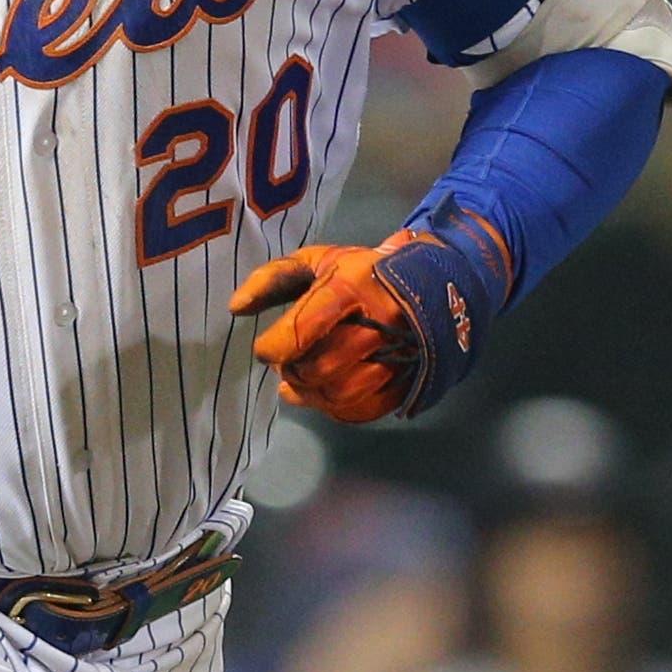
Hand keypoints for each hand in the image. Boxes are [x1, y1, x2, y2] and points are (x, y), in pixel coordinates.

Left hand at [226, 206, 510, 422]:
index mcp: (353, 286)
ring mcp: (399, 354)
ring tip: (301, 379)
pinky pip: (364, 410)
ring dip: (310, 393)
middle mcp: (380, 322)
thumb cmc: (364, 272)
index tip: (266, 350)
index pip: (307, 325)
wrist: (436, 284)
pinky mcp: (408, 380)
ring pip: (341, 393)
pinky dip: (334, 409)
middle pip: (322, 366)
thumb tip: (235, 308)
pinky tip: (323, 395)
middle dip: (293, 370)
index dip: (277, 346)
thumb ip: (274, 279)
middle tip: (286, 363)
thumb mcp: (320, 261)